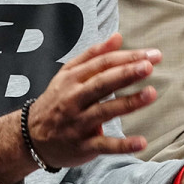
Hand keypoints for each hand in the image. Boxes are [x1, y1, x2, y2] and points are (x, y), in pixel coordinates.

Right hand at [26, 33, 160, 168]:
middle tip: (149, 66)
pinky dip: (123, 145)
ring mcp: (78, 123)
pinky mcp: (83, 146)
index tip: (152, 55)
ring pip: (104, 111)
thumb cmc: (57, 101)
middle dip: (126, 74)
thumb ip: (94, 55)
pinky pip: (104, 145)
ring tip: (151, 93)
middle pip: (102, 83)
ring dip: (128, 103)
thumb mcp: (68, 74)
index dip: (127, 58)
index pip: (102, 64)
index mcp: (73, 79)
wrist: (31, 138)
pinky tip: (142, 142)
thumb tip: (118, 37)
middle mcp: (74, 99)